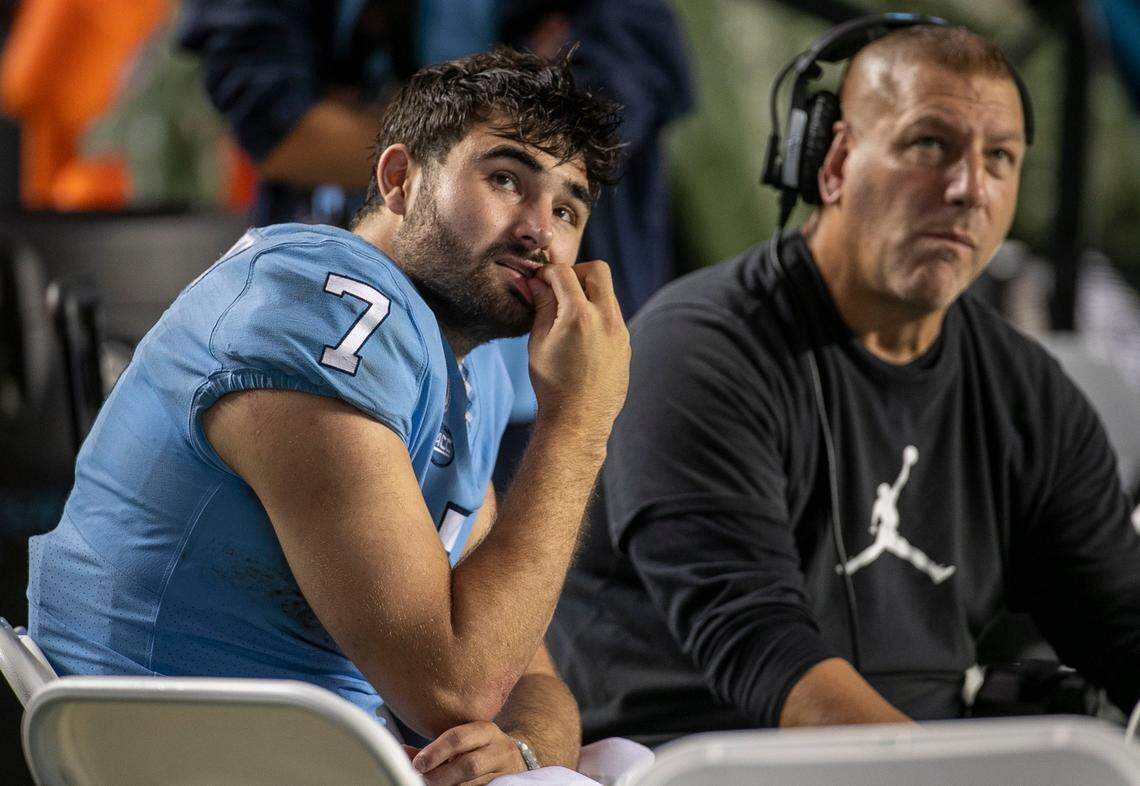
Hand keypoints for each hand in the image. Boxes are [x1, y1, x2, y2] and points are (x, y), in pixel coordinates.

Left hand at [410, 721, 527, 785]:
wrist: (515, 760)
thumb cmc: (481, 749)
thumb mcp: (463, 742)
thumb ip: (434, 749)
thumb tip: (402, 753)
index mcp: (485, 731)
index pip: (459, 738)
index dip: (436, 752)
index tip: (417, 764)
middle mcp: (499, 750)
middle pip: (469, 765)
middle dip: (442, 776)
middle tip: (422, 780)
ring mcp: (505, 772)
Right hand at [526, 261, 629, 446]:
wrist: (579, 420)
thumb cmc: (552, 384)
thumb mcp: (538, 342)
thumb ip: (540, 307)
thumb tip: (535, 282)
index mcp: (579, 316)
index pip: (564, 273)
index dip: (547, 272)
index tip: (539, 280)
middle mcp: (606, 319)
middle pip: (598, 270)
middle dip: (576, 272)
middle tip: (560, 289)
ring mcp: (621, 332)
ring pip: (608, 293)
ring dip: (588, 294)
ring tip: (568, 315)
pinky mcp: (626, 345)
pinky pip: (614, 316)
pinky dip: (598, 314)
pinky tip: (581, 335)